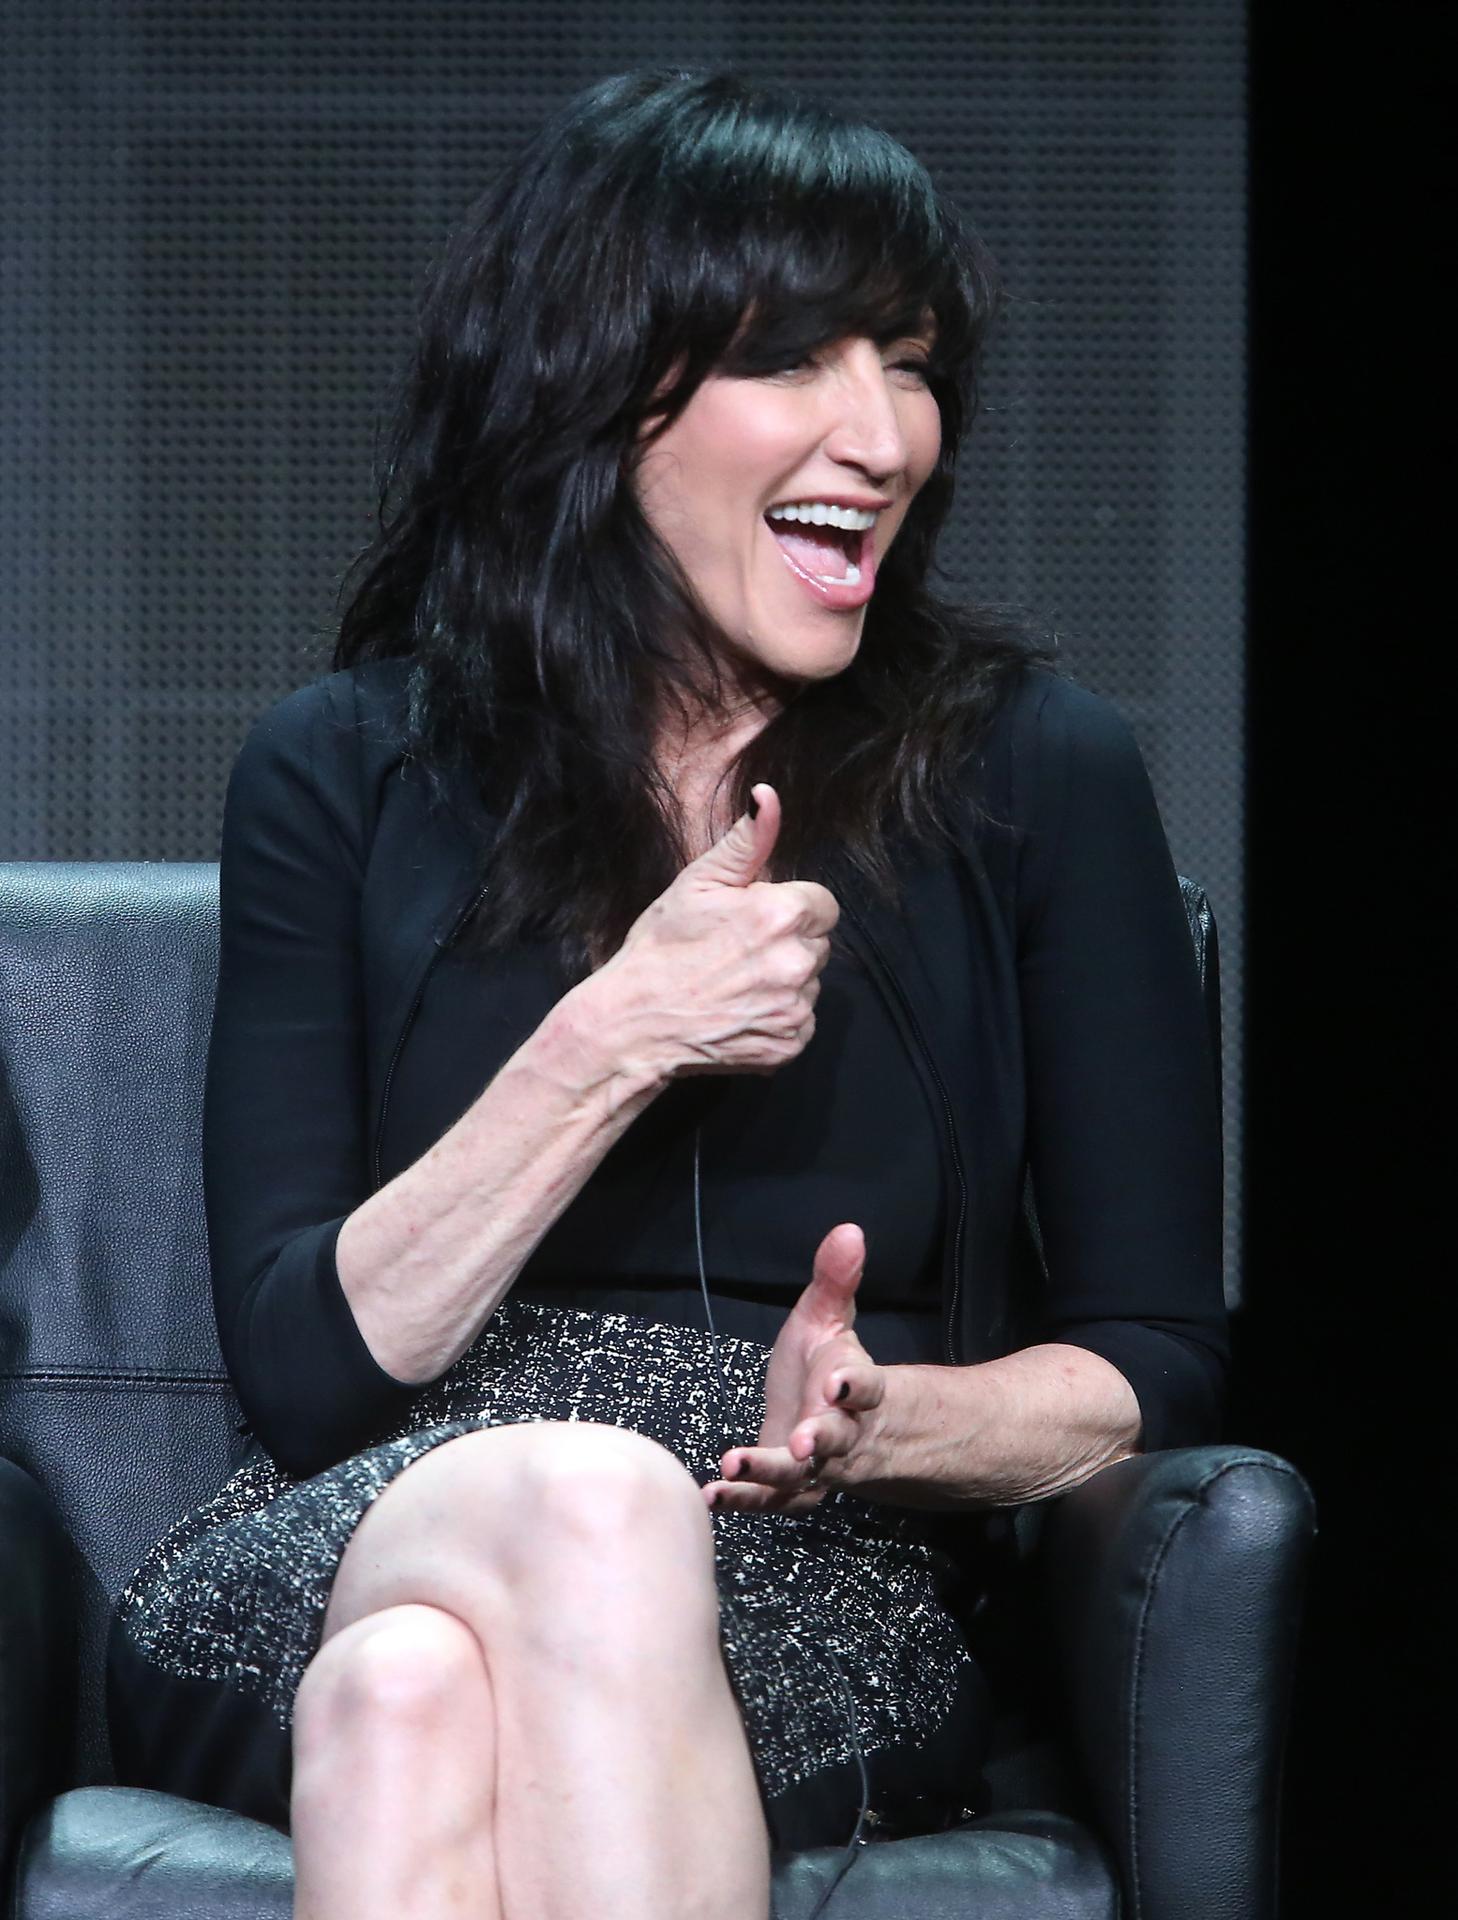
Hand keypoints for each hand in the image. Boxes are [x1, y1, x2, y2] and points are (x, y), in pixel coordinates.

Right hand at [585, 784, 840, 1086]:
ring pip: (810, 982)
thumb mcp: (698, 882)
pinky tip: (740, 1010)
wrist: (634, 1024)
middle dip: (788, 941)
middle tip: (737, 951)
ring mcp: (797, 1008)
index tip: (753, 918)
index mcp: (783, 914)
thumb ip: (746, 841)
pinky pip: (801, 1021)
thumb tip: (769, 796)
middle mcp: (799, 962)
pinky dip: (778, 1016)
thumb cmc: (661, 949)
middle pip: (818, 942)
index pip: (823, 903)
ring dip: (784, 980)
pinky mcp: (791, 1044)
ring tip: (735, 983)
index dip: (788, 907)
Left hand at [702, 1222, 887, 1514]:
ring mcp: (819, 1469)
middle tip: (802, 1444)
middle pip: (838, 1441)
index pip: (865, 1387)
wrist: (847, 1426)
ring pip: (802, 1478)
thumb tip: (848, 1230)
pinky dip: (743, 1500)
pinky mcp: (791, 1490)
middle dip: (820, 1440)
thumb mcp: (829, 1318)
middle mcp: (845, 1434)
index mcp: (857, 1389)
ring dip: (770, 1473)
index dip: (854, 1384)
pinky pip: (770, 1502)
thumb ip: (835, 1278)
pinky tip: (711, 1494)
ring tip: (734, 1463)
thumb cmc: (829, 1365)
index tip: (840, 1381)